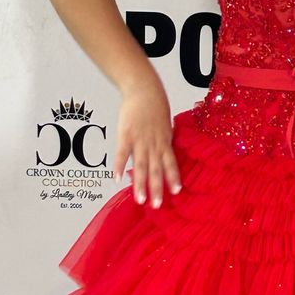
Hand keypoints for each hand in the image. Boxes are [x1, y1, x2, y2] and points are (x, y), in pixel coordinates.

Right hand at [113, 77, 181, 208]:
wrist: (144, 89)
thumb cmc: (156, 106)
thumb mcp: (166, 125)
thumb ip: (164, 142)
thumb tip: (165, 156)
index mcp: (165, 141)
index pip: (171, 163)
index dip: (173, 177)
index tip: (176, 192)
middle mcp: (154, 143)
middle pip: (156, 169)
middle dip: (156, 188)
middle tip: (157, 205)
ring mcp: (139, 140)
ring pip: (140, 166)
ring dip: (140, 184)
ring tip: (139, 200)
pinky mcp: (125, 134)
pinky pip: (122, 153)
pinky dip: (119, 166)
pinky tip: (117, 178)